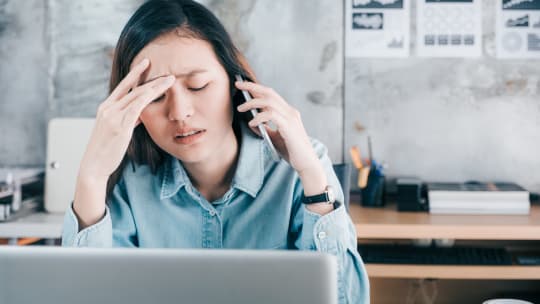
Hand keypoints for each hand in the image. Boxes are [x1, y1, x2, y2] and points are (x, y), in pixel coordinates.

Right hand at [78, 58, 174, 181]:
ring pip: (137, 96)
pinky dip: (147, 98)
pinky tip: (157, 92)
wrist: (93, 166)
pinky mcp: (120, 126)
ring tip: (170, 80)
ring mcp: (113, 116)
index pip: (123, 86)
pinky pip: (136, 108)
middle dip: (150, 78)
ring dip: (155, 87)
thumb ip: (128, 120)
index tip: (146, 63)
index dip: (135, 74)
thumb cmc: (106, 150)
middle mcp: (108, 108)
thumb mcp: (117, 131)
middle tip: (166, 70)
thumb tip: (140, 114)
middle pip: (132, 88)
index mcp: (106, 107)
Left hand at [235, 81, 320, 174]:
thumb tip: (252, 122)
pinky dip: (259, 117)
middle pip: (269, 92)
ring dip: (252, 103)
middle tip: (237, 84)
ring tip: (241, 108)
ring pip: (269, 101)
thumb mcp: (275, 138)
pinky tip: (252, 123)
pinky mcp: (289, 127)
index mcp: (288, 113)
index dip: (257, 88)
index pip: (271, 95)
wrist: (306, 164)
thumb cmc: (292, 152)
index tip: (243, 85)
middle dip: (252, 86)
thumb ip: (266, 128)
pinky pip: (271, 115)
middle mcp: (290, 112)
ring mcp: (291, 118)